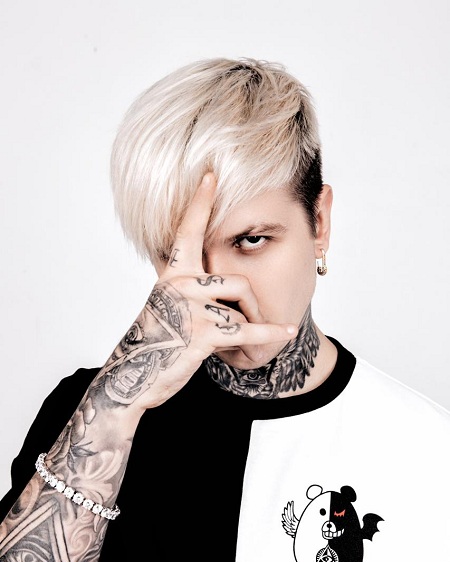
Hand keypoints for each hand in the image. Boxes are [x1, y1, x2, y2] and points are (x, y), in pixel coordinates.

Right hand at [101, 173, 297, 410]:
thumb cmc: (153, 341)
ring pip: (242, 308)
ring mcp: (191, 308)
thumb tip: (198, 271)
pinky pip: (246, 330)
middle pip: (238, 281)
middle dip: (252, 306)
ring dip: (250, 327)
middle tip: (252, 323)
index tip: (211, 174)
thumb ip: (184, 284)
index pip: (187, 230)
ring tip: (243, 343)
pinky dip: (269, 334)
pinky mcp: (202, 334)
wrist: (134, 375)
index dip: (200, 202)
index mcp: (172, 274)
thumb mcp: (165, 305)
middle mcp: (180, 285)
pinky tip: (286, 331)